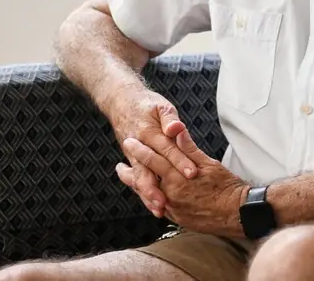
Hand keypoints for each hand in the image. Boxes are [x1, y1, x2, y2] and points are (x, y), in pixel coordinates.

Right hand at [110, 90, 196, 217]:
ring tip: (160, 210)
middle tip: (172, 201)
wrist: (121, 103)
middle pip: (151, 169)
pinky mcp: (133, 162)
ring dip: (149, 195)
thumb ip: (169, 118)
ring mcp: (134, 156)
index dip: (180, 161)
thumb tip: (176, 128)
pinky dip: (144, 193)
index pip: (167, 149)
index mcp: (149, 132)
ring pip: (141, 179)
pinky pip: (138, 180)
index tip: (192, 173)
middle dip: (160, 186)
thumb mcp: (160, 106)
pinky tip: (153, 206)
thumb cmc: (146, 105)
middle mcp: (139, 147)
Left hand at [117, 130, 248, 237]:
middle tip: (119, 166)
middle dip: (130, 172)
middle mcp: (170, 194)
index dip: (140, 149)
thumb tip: (177, 131)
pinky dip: (151, 199)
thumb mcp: (210, 164)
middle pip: (144, 181)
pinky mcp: (178, 218)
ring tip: (131, 181)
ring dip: (139, 187)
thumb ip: (189, 149)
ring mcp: (172, 208)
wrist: (237, 213)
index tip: (130, 141)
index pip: (153, 160)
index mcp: (177, 177)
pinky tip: (149, 195)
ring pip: (149, 196)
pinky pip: (159, 207)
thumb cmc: (227, 187)